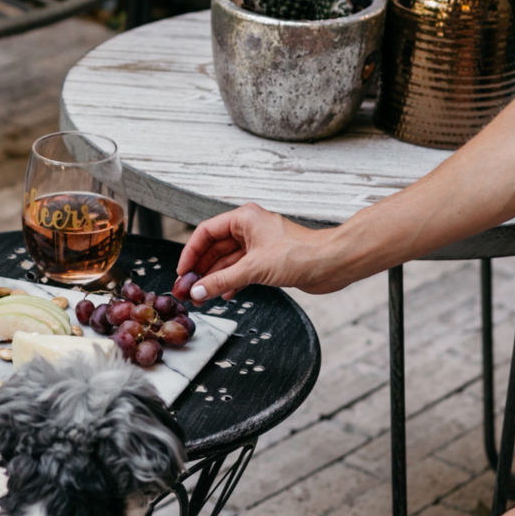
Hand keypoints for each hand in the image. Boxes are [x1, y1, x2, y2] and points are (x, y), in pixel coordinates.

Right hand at [176, 204, 323, 301]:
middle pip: (214, 248)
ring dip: (214, 278)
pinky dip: (231, 282)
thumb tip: (198, 290)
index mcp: (244, 218)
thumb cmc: (301, 253)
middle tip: (187, 288)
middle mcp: (249, 229)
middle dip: (201, 269)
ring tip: (201, 296)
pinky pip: (241, 271)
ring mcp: (258, 245)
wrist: (331, 263)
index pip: (206, 232)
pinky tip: (224, 294)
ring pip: (227, 261)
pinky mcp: (267, 261)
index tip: (182, 272)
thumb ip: (222, 280)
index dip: (191, 252)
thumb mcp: (254, 268)